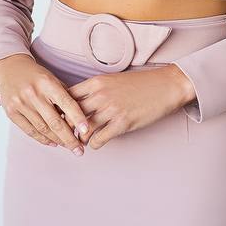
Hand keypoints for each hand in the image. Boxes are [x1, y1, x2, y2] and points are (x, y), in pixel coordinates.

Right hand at [0, 55, 90, 154]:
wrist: (10, 67)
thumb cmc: (35, 75)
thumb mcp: (52, 78)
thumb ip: (64, 96)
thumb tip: (79, 118)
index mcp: (47, 82)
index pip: (66, 103)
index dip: (78, 118)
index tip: (86, 131)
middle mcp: (33, 93)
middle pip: (55, 121)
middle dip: (69, 138)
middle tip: (79, 150)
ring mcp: (21, 104)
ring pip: (43, 129)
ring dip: (58, 140)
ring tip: (69, 146)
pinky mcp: (11, 112)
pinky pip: (30, 130)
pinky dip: (42, 139)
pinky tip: (53, 142)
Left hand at [66, 64, 195, 150]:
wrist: (166, 86)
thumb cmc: (141, 83)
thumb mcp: (113, 80)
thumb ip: (95, 90)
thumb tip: (78, 105)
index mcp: (96, 82)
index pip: (67, 97)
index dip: (60, 110)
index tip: (59, 118)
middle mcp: (100, 95)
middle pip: (70, 115)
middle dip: (66, 127)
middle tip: (65, 135)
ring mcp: (111, 110)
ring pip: (82, 130)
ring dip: (79, 139)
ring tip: (80, 142)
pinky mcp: (122, 123)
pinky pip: (98, 139)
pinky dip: (94, 144)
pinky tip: (97, 143)